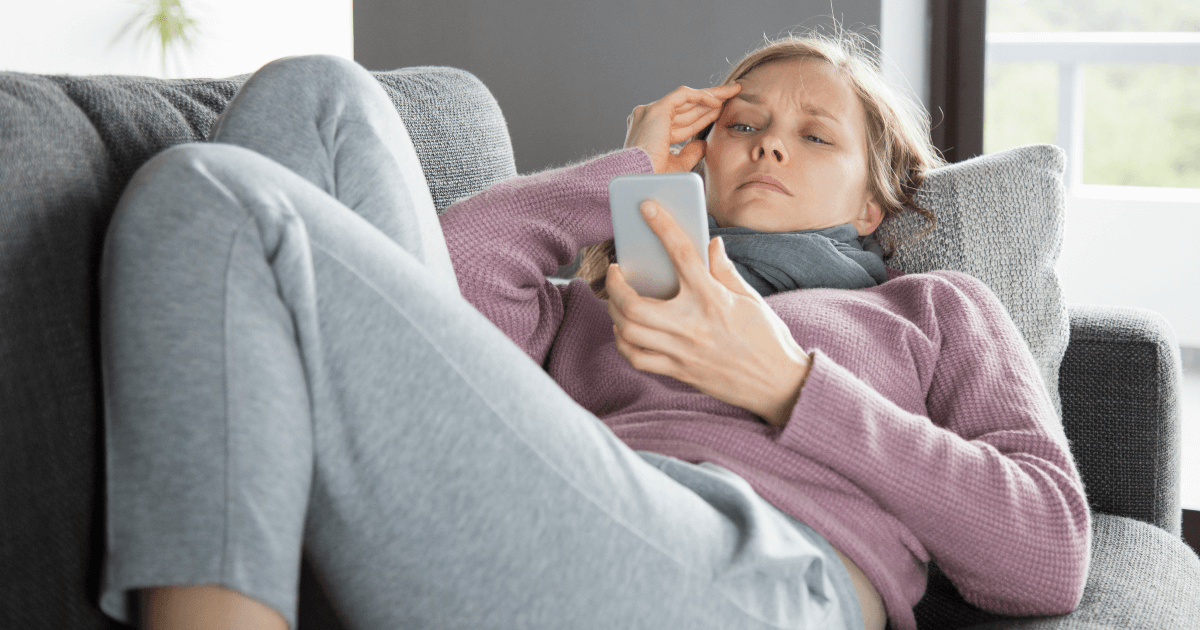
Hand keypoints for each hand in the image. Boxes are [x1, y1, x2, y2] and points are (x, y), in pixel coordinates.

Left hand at [606, 200, 810, 426]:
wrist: (778, 384)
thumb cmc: (767, 338)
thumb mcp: (750, 298)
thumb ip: (724, 271)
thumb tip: (712, 243)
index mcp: (712, 298)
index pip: (682, 254)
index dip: (663, 226)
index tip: (647, 207)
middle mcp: (692, 324)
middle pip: (634, 303)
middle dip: (615, 285)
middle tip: (614, 272)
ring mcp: (682, 351)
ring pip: (629, 331)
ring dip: (614, 313)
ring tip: (616, 301)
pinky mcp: (679, 371)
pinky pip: (638, 358)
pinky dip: (623, 343)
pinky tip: (624, 332)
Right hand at [624, 84, 741, 172]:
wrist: (640, 182)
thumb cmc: (655, 180)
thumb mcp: (678, 165)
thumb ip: (690, 152)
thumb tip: (704, 143)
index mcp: (650, 132)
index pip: (681, 120)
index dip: (703, 117)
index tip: (721, 113)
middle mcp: (648, 119)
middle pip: (686, 108)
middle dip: (709, 103)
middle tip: (731, 95)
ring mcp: (650, 113)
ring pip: (686, 98)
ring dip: (710, 95)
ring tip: (732, 91)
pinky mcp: (656, 110)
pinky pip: (683, 95)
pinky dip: (702, 96)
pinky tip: (718, 100)